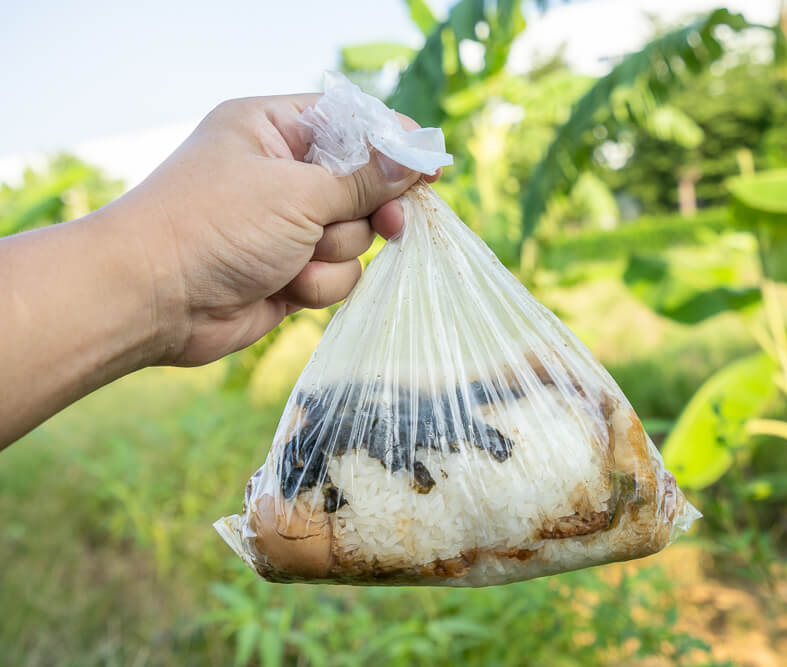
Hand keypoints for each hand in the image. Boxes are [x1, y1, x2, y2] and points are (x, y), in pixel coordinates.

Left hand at [116, 94, 437, 365]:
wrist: (153, 299)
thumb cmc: (213, 225)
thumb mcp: (297, 191)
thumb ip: (364, 180)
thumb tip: (416, 158)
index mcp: (272, 128)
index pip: (350, 122)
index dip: (392, 142)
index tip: (429, 163)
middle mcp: (281, 173)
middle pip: (362, 183)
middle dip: (370, 208)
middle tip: (390, 223)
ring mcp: (286, 225)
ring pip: (354, 235)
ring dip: (335, 251)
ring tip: (297, 257)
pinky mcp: (289, 270)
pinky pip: (337, 273)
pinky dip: (319, 283)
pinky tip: (287, 286)